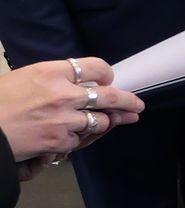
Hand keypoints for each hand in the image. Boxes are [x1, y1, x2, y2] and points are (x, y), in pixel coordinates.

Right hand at [0, 56, 143, 165]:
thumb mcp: (24, 78)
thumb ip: (55, 80)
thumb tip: (82, 85)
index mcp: (52, 72)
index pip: (95, 67)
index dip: (106, 74)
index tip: (110, 79)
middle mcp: (64, 94)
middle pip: (110, 96)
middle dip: (128, 101)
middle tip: (137, 105)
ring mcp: (65, 119)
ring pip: (100, 120)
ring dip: (107, 122)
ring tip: (115, 120)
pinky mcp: (61, 140)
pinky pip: (81, 139)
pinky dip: (79, 138)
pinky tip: (75, 136)